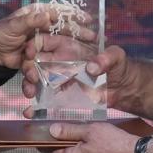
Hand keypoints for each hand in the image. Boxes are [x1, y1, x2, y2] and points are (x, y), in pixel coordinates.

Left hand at [0, 4, 94, 68]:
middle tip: (92, 43)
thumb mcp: (14, 25)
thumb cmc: (1, 32)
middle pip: (65, 34)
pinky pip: (44, 67)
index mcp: (39, 16)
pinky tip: (37, 86)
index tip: (88, 20)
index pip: (60, 14)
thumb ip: (30, 21)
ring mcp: (42, 47)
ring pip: (57, 53)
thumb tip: (46, 16)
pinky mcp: (38, 61)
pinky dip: (42, 77)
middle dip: (77, 39)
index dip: (75, 16)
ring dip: (59, 62)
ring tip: (66, 66)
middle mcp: (44, 30)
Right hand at [21, 44, 152, 123]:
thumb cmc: (120, 66)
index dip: (34, 45)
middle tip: (32, 79)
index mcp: (68, 47)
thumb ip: (106, 58)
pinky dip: (37, 104)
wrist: (124, 88)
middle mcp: (60, 61)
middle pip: (35, 61)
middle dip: (28, 68)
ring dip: (29, 86)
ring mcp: (59, 79)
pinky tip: (32, 111)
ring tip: (30, 94)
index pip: (44, 41)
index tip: (30, 54)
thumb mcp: (116, 57)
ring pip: (36, 79)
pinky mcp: (62, 95)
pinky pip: (45, 98)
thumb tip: (92, 67)